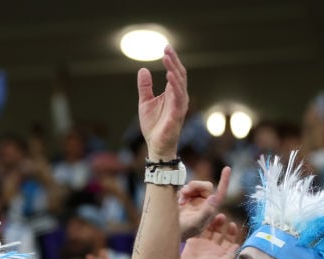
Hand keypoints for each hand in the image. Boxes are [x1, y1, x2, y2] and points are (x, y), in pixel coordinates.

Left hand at [137, 45, 189, 160]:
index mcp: (172, 93)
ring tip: (166, 58)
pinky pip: (178, 97)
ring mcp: (180, 105)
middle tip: (166, 48)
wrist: (156, 145)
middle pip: (179, 74)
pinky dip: (174, 85)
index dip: (172, 60)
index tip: (166, 47)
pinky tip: (169, 75)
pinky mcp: (177, 114)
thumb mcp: (145, 102)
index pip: (175, 72)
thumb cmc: (153, 126)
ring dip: (173, 69)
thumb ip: (145, 87)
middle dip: (173, 61)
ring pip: (180, 83)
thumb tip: (143, 69)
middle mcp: (179, 97)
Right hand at [178, 166, 230, 238]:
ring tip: (180, 200)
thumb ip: (206, 211)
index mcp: (209, 211)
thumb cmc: (182, 232)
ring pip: (195, 187)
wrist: (166, 234)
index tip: (227, 168)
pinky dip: (182, 192)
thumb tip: (214, 196)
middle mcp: (204, 205)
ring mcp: (194, 202)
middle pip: (206, 187)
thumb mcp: (195, 224)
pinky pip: (186, 189)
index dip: (224, 181)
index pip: (220, 194)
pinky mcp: (184, 200)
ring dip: (187, 190)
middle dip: (196, 187)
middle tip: (185, 192)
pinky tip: (178, 201)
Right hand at [180, 218, 240, 258]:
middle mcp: (212, 247)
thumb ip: (230, 255)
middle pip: (219, 233)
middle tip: (221, 216)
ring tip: (213, 216)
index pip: (229, 240)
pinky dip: (201, 225)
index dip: (231, 232)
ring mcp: (202, 244)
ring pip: (209, 230)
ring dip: (212, 223)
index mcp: (220, 253)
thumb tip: (237, 245)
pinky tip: (203, 220)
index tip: (231, 224)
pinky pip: (198, 231)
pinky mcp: (193, 241)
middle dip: (221, 224)